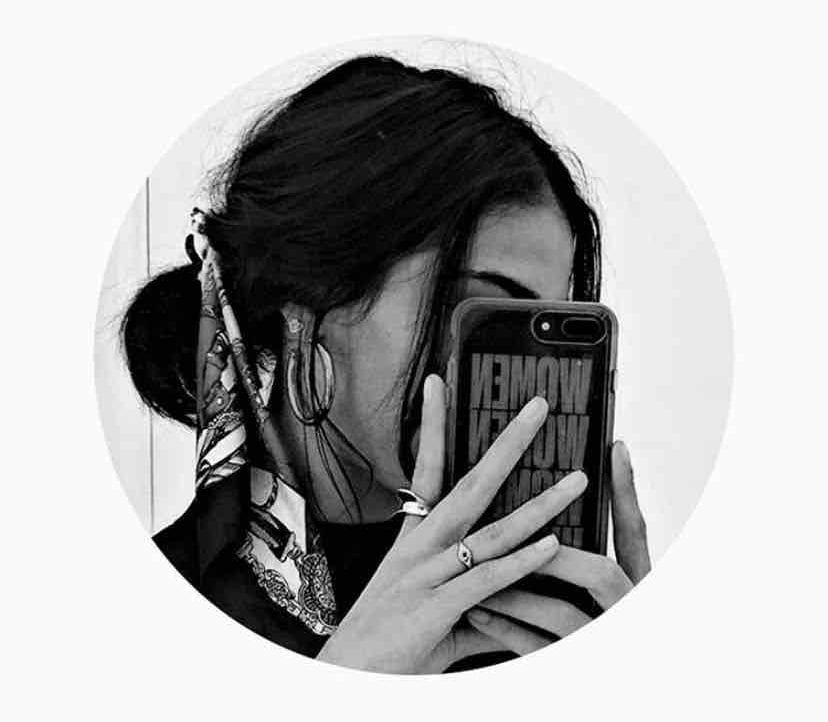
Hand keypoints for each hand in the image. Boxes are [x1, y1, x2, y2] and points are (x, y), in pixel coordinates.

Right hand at [316, 375, 585, 672]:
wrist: (349, 676)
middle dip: (508, 443)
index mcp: (415, 540)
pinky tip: (551, 545)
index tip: (439, 385)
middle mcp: (420, 547)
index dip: (433, 425)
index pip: (426, 469)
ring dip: (538, 504)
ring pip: (490, 529)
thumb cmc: (384, 642)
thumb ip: (470, 600)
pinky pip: (487, 578)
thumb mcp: (428, 609)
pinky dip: (521, 561)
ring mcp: (427, 574)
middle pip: (470, 483)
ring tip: (574, 481)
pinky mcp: (436, 607)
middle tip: (539, 409)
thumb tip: (501, 600)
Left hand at [466, 440, 650, 654]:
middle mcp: (625, 616)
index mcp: (636, 590)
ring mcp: (598, 645)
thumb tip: (597, 482)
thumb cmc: (602, 628)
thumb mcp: (618, 592)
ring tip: (477, 568)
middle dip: (555, 550)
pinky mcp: (570, 672)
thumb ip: (608, 547)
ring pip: (561, 613)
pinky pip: (536, 649)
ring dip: (517, 587)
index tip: (612, 451)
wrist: (606, 689)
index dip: (626, 494)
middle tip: (522, 523)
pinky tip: (478, 612)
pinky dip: (506, 627)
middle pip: (602, 575)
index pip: (637, 537)